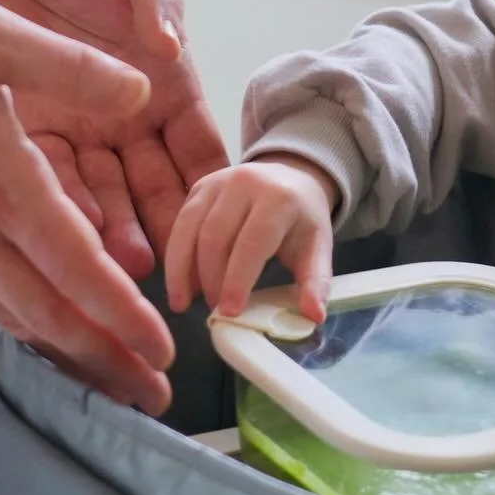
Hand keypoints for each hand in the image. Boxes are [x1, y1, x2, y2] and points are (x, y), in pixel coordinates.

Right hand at [0, 0, 175, 411]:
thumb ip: (66, 65)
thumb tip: (140, 91)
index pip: (73, 262)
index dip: (120, 311)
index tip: (163, 347)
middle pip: (50, 312)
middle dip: (107, 358)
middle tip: (158, 396)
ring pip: (18, 316)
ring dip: (71, 355)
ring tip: (116, 383)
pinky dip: (26, 327)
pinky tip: (50, 334)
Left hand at [0, 0, 228, 275]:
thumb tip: (170, 43)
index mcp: (166, 84)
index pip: (199, 149)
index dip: (213, 188)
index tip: (226, 226)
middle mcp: (126, 120)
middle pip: (155, 188)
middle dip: (165, 231)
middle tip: (171, 267)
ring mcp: (77, 130)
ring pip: (103, 196)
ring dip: (112, 232)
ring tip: (117, 265)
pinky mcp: (24, 130)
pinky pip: (45, 176)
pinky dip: (57, 207)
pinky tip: (64, 235)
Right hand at [165, 155, 338, 322]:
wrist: (292, 178)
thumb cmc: (302, 219)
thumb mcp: (318, 249)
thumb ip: (316, 283)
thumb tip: (313, 316)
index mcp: (279, 198)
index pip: (254, 240)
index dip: (238, 278)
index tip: (229, 311)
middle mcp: (245, 183)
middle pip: (216, 235)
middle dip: (212, 279)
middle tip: (216, 311)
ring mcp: (219, 181)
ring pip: (190, 228)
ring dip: (183, 270)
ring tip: (185, 303)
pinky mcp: (200, 187)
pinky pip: (180, 223)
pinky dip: (176, 256)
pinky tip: (179, 283)